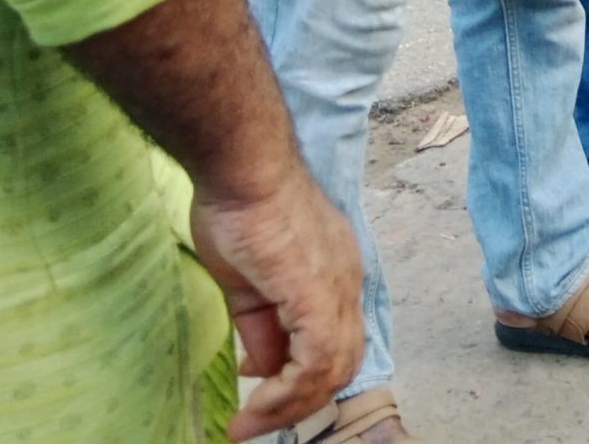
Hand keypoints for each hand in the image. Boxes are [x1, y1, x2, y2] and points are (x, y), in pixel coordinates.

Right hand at [191, 167, 364, 441]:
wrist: (243, 169)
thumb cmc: (241, 210)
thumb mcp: (248, 282)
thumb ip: (261, 326)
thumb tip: (261, 366)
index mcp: (334, 276)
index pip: (335, 343)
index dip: (302, 378)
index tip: (259, 395)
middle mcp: (347, 283)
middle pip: (341, 362)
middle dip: (298, 402)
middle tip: (254, 424)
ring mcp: (337, 287)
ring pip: (333, 368)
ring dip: (290, 405)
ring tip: (249, 424)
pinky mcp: (317, 293)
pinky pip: (315, 360)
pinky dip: (288, 391)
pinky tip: (256, 403)